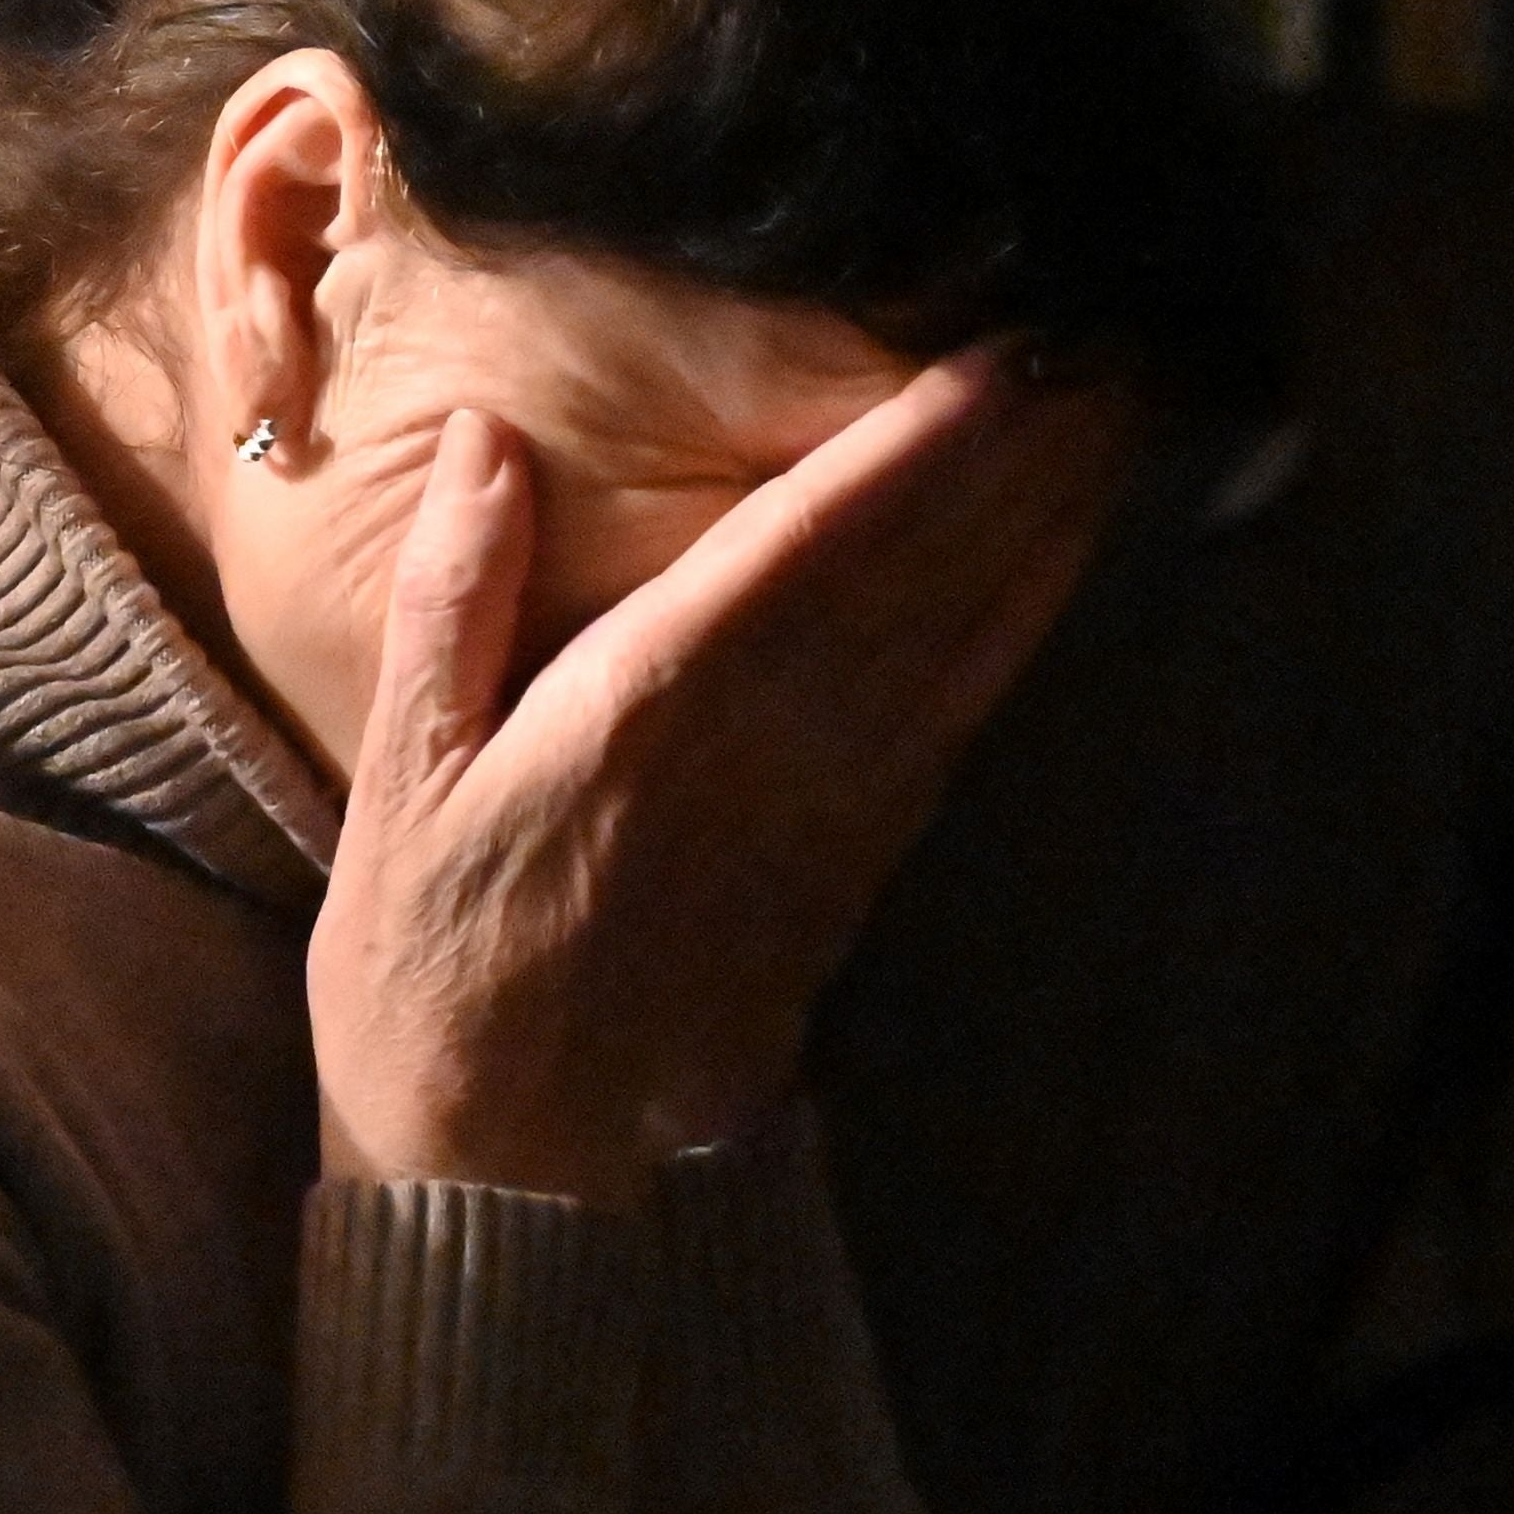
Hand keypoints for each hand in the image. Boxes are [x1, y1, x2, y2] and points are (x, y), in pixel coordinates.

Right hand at [307, 351, 1125, 1207]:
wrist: (505, 1166)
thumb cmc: (428, 958)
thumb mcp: (403, 775)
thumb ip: (454, 598)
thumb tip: (496, 438)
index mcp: (645, 711)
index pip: (806, 543)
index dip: (911, 444)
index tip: (998, 351)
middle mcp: (763, 753)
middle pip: (916, 577)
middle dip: (1017, 458)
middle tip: (1105, 348)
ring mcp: (825, 821)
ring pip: (957, 644)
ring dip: (1041, 530)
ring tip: (1110, 423)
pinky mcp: (852, 876)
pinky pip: (953, 728)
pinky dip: (1013, 636)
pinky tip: (1053, 570)